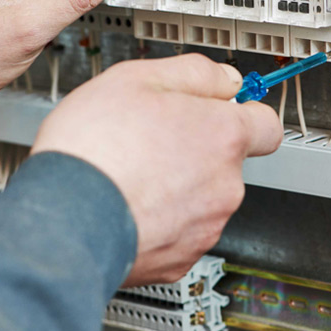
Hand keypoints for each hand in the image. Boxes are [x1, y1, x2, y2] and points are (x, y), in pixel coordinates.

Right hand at [31, 54, 282, 284]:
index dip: (247, 114)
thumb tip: (226, 80)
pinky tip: (129, 201)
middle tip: (155, 137)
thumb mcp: (139, 78)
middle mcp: (224, 183)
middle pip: (227, 159)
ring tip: (134, 170)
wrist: (63, 219)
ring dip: (179, 181)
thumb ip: (194, 73)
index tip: (228, 111)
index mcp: (222, 135)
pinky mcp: (181, 257)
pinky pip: (182, 228)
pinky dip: (163, 215)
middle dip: (198, 146)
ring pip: (203, 194)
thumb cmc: (95, 148)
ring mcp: (205, 224)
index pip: (267, 125)